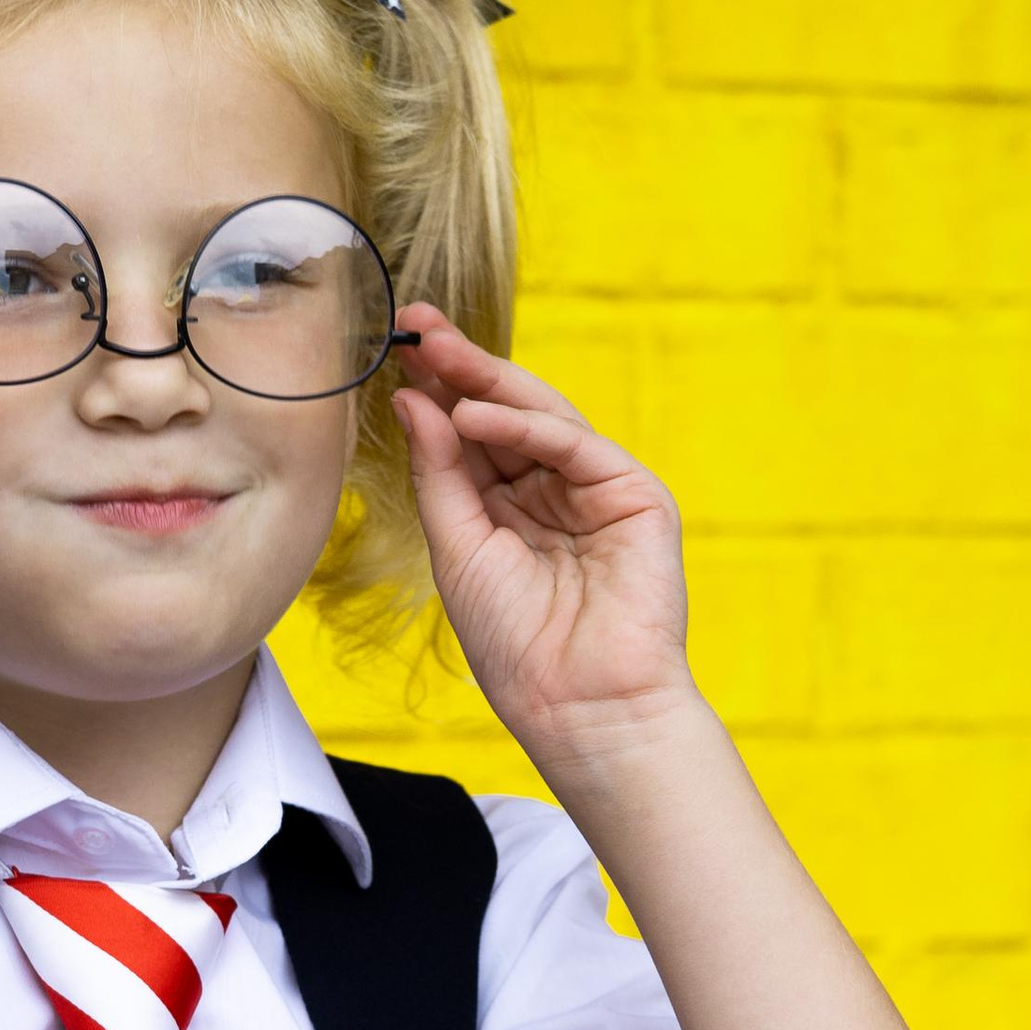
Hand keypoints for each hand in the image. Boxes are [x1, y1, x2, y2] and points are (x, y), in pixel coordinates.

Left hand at [393, 310, 694, 772]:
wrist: (579, 704)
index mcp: (510, 508)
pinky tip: (474, 417)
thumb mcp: (457, 548)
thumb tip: (412, 400)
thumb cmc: (517, 645)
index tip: (395, 347)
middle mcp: (555, 491)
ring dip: (485, 382)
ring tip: (434, 354)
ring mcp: (597, 488)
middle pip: (504, 413)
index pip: (471, 434)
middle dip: (461, 368)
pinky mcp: (635, 494)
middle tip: (417, 324)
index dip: (437, 390)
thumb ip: (439, 473)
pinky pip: (574, 444)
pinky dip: (523, 426)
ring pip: (540, 416)